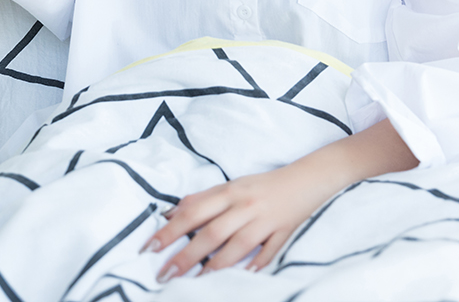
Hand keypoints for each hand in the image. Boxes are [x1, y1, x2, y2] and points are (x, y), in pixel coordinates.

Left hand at [143, 161, 342, 280]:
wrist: (308, 176)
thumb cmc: (264, 184)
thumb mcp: (231, 186)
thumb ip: (202, 199)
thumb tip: (171, 213)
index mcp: (228, 191)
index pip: (192, 212)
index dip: (170, 230)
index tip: (150, 247)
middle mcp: (244, 204)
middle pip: (211, 232)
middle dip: (186, 255)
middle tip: (164, 274)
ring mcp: (265, 219)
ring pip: (237, 245)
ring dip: (215, 265)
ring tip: (195, 282)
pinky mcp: (285, 230)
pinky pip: (269, 250)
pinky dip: (257, 263)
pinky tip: (243, 276)